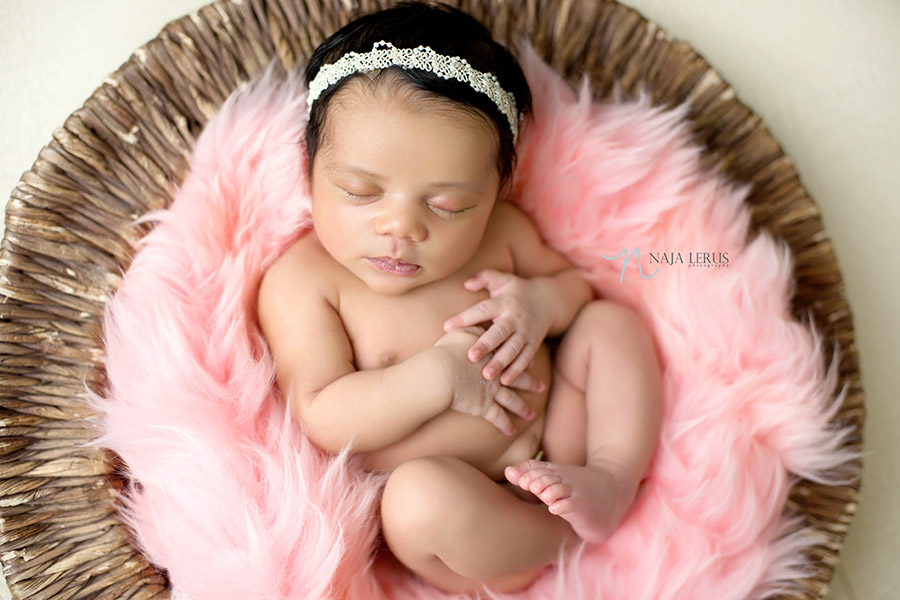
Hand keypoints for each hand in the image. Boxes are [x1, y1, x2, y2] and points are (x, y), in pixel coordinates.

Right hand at [434, 326, 540, 435]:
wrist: (439, 372)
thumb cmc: (445, 352)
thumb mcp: (458, 334)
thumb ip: (470, 328)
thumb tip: (475, 324)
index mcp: (491, 355)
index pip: (508, 356)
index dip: (519, 359)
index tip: (530, 362)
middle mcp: (496, 374)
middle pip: (517, 378)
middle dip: (530, 383)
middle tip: (541, 386)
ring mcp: (492, 391)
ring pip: (512, 401)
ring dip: (522, 408)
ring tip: (532, 415)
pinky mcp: (484, 406)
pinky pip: (498, 418)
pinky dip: (505, 426)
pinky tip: (511, 431)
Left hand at [443, 269, 554, 385]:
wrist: (549, 300)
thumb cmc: (517, 291)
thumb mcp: (502, 279)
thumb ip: (484, 278)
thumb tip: (467, 284)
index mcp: (504, 303)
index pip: (482, 309)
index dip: (465, 317)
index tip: (447, 327)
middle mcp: (514, 318)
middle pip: (500, 332)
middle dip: (486, 345)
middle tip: (471, 356)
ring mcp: (525, 332)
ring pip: (513, 349)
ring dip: (501, 362)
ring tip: (487, 375)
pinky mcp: (533, 343)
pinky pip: (525, 358)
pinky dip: (517, 370)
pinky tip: (505, 381)